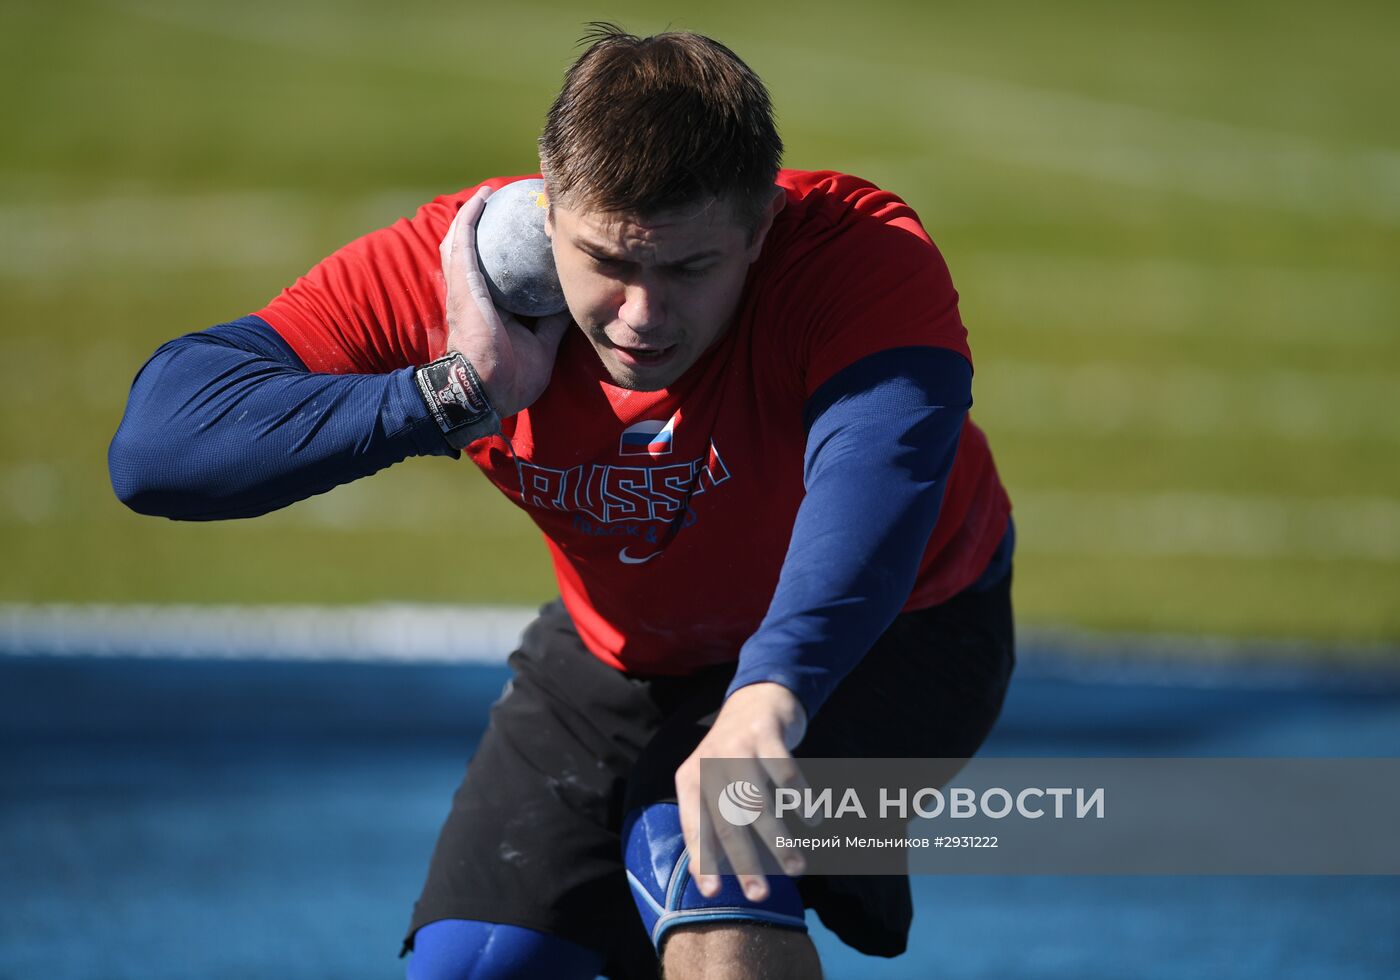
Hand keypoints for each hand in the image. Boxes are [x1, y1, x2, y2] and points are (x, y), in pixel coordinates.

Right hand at [440, 186, 571, 416]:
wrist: (485, 388)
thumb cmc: (510, 377)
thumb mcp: (541, 345)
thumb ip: (552, 323)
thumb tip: (571, 302)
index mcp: (489, 312)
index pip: (496, 277)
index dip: (506, 258)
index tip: (522, 240)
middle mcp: (472, 295)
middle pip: (473, 255)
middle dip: (483, 230)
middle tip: (506, 209)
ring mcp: (464, 286)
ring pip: (461, 242)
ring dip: (472, 216)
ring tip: (490, 193)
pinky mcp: (462, 280)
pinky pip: (464, 240)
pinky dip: (471, 216)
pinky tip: (483, 196)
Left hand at [675, 682, 809, 901]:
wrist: (755, 698)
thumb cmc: (734, 756)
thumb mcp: (713, 783)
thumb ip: (712, 820)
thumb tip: (709, 874)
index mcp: (690, 780)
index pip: (694, 826)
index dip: (702, 860)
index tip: (712, 893)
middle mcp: (709, 763)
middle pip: (727, 821)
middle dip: (744, 862)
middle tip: (760, 895)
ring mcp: (737, 746)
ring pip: (758, 803)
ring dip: (778, 839)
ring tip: (797, 868)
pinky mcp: (764, 732)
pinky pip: (785, 771)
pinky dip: (801, 798)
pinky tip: (813, 818)